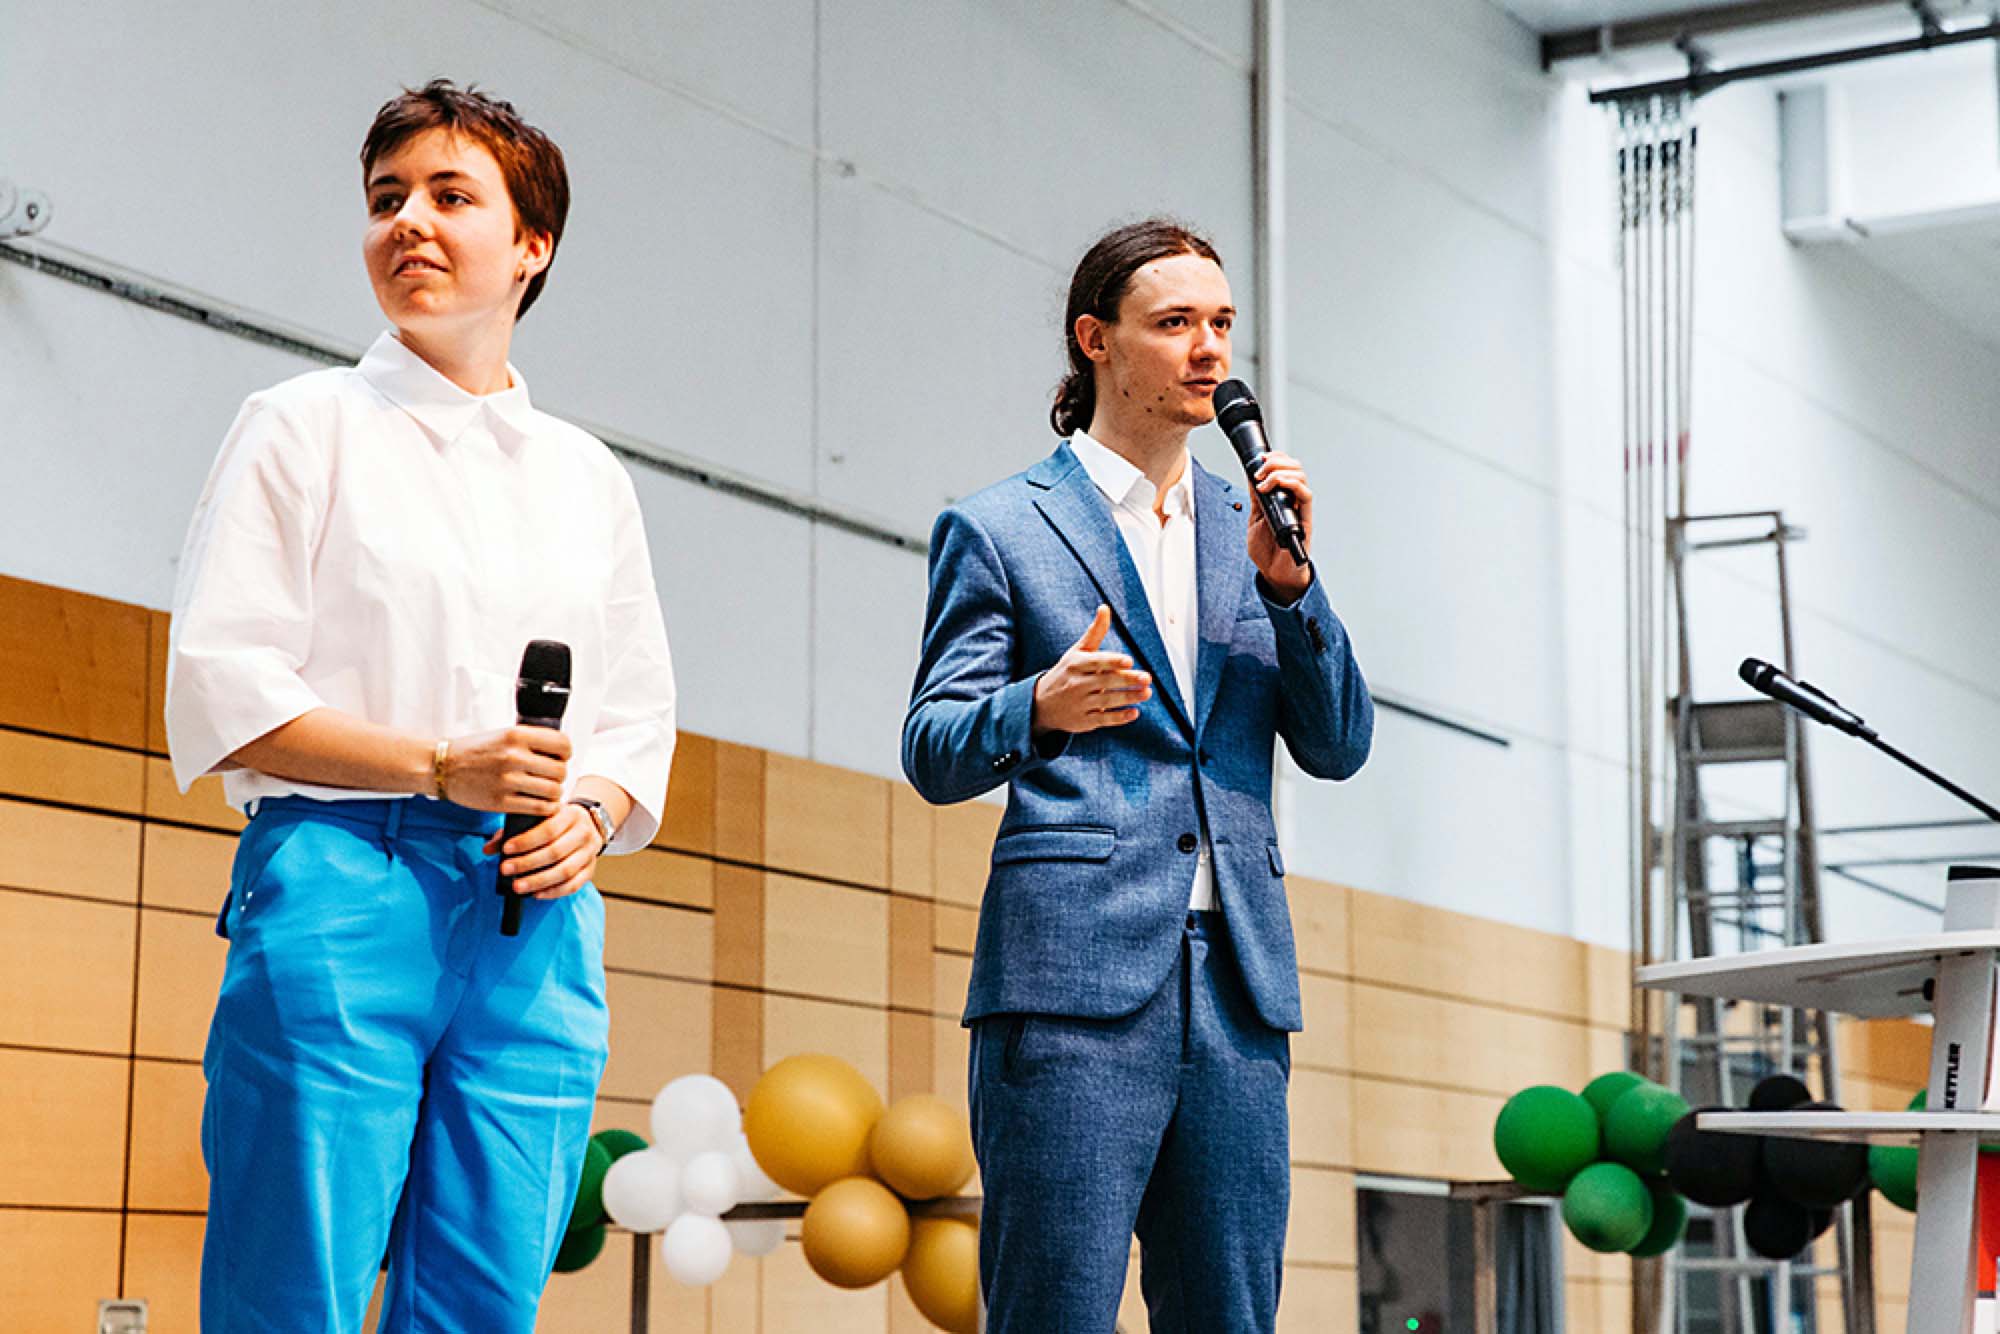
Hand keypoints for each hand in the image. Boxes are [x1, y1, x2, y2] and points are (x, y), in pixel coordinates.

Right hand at [441, 726, 570, 814]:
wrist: (444, 766)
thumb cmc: (476, 750)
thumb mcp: (504, 734)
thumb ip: (532, 741)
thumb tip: (562, 751)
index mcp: (517, 735)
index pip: (562, 744)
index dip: (565, 753)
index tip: (558, 758)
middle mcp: (513, 756)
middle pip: (560, 771)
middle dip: (558, 775)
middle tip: (549, 777)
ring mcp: (507, 780)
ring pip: (553, 791)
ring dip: (553, 793)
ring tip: (544, 790)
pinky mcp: (501, 802)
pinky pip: (538, 808)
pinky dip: (545, 807)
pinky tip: (540, 802)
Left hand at [487, 801, 601, 900]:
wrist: (588, 824)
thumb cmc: (556, 821)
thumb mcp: (538, 818)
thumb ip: (512, 831)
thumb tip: (488, 849)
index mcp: (570, 815)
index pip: (548, 829)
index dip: (526, 841)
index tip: (506, 850)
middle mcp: (583, 833)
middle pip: (555, 851)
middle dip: (527, 863)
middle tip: (505, 870)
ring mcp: (589, 853)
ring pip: (565, 870)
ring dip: (539, 881)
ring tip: (517, 886)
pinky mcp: (590, 870)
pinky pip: (573, 885)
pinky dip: (554, 892)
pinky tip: (536, 894)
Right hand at [1030, 605, 1151, 737]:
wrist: (1041, 704)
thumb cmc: (1066, 672)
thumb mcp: (1077, 651)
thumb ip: (1095, 632)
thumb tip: (1105, 608)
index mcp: (1076, 665)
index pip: (1096, 662)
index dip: (1113, 661)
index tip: (1129, 660)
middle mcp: (1076, 684)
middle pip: (1105, 682)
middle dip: (1127, 680)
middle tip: (1147, 678)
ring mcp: (1080, 704)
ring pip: (1106, 701)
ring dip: (1128, 697)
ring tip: (1147, 693)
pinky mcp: (1083, 721)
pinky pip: (1103, 720)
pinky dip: (1118, 717)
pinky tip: (1134, 712)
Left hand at [1248, 451, 1313, 598]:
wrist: (1275, 574)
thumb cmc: (1268, 551)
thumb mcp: (1255, 519)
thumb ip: (1256, 500)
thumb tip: (1252, 479)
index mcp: (1281, 499)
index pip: (1285, 469)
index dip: (1276, 459)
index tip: (1261, 459)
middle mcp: (1293, 501)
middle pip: (1295, 468)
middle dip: (1276, 462)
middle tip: (1260, 470)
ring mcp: (1300, 509)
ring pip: (1301, 477)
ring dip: (1281, 472)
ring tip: (1264, 481)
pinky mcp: (1305, 520)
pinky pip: (1306, 496)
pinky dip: (1292, 485)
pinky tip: (1277, 486)